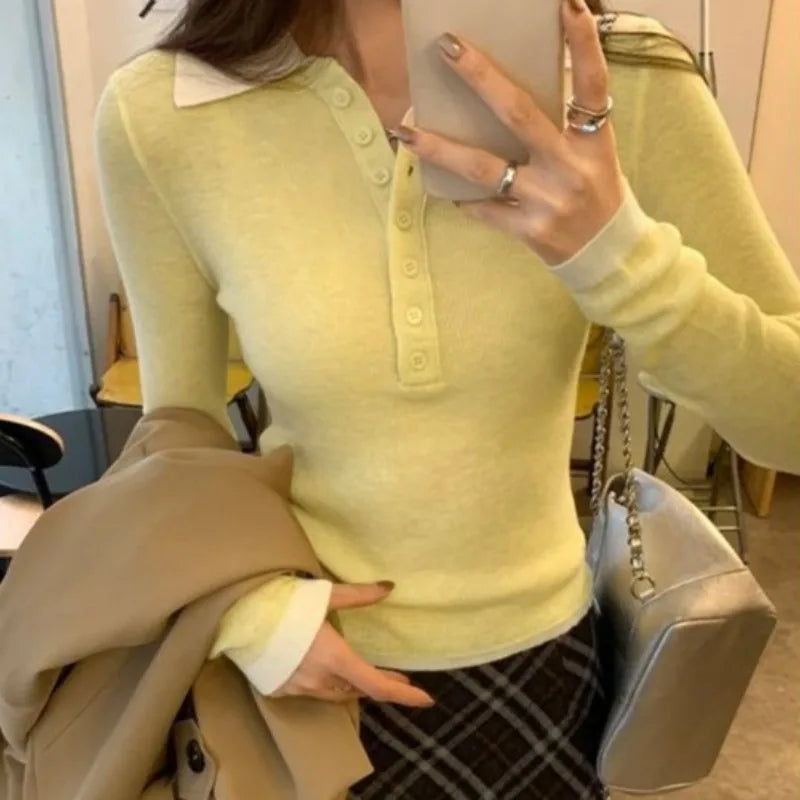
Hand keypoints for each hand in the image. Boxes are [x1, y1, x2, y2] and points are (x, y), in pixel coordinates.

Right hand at [272, 582, 435, 706]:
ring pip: (335, 694)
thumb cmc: (285, 603)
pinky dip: (326, 684)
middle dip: (380, 684)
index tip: (425, 699)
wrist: (240, 616)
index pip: (377, 685)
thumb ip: (360, 595)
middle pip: (358, 690)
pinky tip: (328, 674)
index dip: (404, 695)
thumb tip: (389, 587)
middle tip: (399, 678)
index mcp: (335, 657)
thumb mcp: (326, 595)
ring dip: (354, 685)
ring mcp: (298, 688)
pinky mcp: (280, 690)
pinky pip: (312, 691)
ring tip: (368, 675)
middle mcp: (319, 679)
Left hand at [395, 0, 624, 264]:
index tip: (567, 4)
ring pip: (484, 167)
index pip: (591, 85)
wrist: (608, 255)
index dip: (583, 44)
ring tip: (404, 131)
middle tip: (447, 46)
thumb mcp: (594, 153)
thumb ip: (563, 124)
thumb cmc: (597, 193)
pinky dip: (462, 197)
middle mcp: (570, 168)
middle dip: (480, 77)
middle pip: (518, 114)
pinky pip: (484, 208)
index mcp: (593, 142)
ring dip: (439, 148)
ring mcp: (548, 201)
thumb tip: (506, 90)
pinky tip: (439, 183)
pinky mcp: (530, 231)